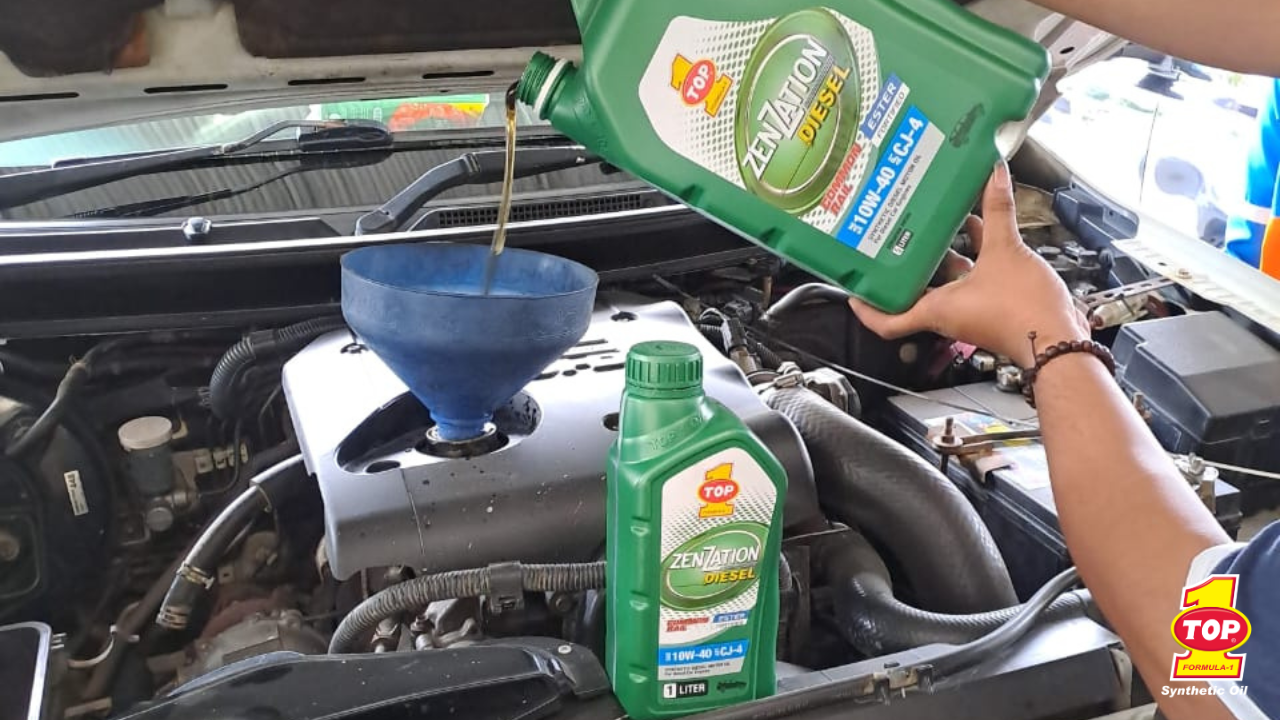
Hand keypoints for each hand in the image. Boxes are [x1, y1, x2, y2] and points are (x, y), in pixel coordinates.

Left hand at [848, 162, 1088, 367]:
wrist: (1059, 339)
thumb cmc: (1025, 312)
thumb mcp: (1006, 251)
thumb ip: (997, 211)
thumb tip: (993, 176)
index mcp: (937, 310)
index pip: (886, 321)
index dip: (866, 309)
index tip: (852, 291)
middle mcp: (948, 314)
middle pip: (913, 294)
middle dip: (903, 269)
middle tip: (891, 243)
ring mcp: (970, 311)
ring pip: (944, 284)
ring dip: (939, 258)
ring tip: (931, 227)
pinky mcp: (992, 306)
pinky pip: (971, 280)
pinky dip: (972, 258)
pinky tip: (979, 230)